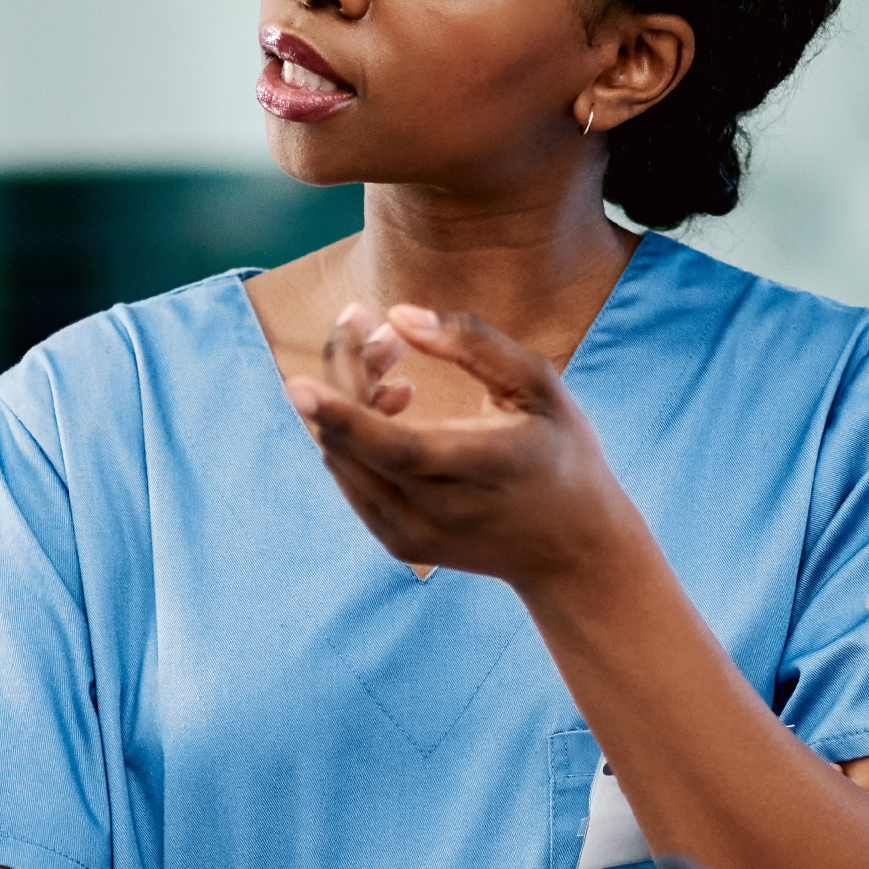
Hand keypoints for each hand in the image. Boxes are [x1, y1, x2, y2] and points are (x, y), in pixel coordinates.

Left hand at [283, 302, 642, 591]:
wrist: (572, 553)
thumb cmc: (561, 453)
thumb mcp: (539, 386)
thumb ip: (473, 343)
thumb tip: (399, 315)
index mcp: (486, 466)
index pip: (398, 448)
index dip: (343, 414)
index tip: (296, 382)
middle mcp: (441, 510)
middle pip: (355, 443)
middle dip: (345, 372)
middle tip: (370, 327)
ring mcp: (413, 534)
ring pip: (342, 458)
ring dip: (346, 400)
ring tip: (392, 364)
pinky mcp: (397, 544)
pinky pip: (349, 478)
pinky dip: (352, 436)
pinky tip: (393, 405)